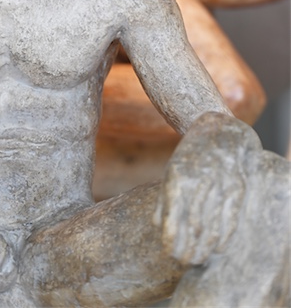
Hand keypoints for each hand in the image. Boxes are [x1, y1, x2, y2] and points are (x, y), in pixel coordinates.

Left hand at [154, 111, 261, 265]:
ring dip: (204, 247)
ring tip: (198, 259)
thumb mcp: (172, 172)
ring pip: (212, 224)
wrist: (221, 133)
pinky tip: (217, 248)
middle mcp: (199, 180)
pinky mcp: (238, 186)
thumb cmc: (192, 158)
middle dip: (188, 248)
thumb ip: (164, 198)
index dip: (171, 239)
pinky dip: (224, 236)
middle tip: (184, 262)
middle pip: (192, 224)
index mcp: (177, 176)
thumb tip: (157, 228)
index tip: (170, 254)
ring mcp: (220, 183)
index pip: (172, 215)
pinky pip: (231, 217)